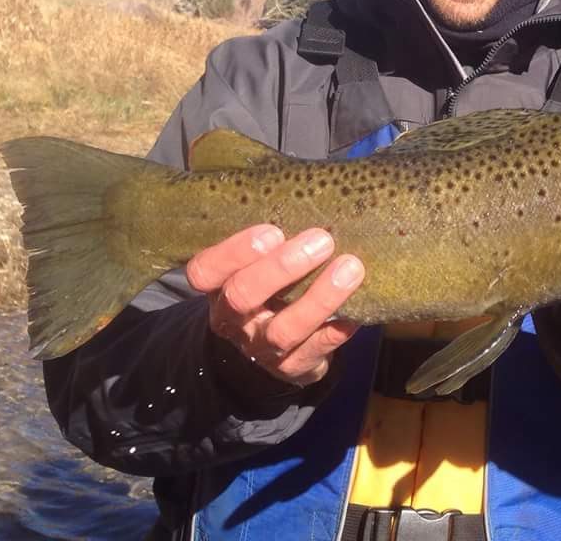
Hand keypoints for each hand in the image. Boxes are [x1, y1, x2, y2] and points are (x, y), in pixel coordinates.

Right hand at [186, 224, 364, 385]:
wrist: (271, 349)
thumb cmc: (269, 287)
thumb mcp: (255, 263)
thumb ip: (270, 238)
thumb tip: (306, 194)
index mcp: (218, 285)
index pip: (204, 270)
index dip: (234, 251)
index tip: (272, 231)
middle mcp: (234, 318)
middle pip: (242, 296)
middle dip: (281, 267)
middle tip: (321, 240)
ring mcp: (261, 347)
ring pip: (283, 329)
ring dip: (319, 298)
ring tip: (350, 268)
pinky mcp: (292, 366)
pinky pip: (315, 350)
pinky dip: (336, 330)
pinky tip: (356, 313)